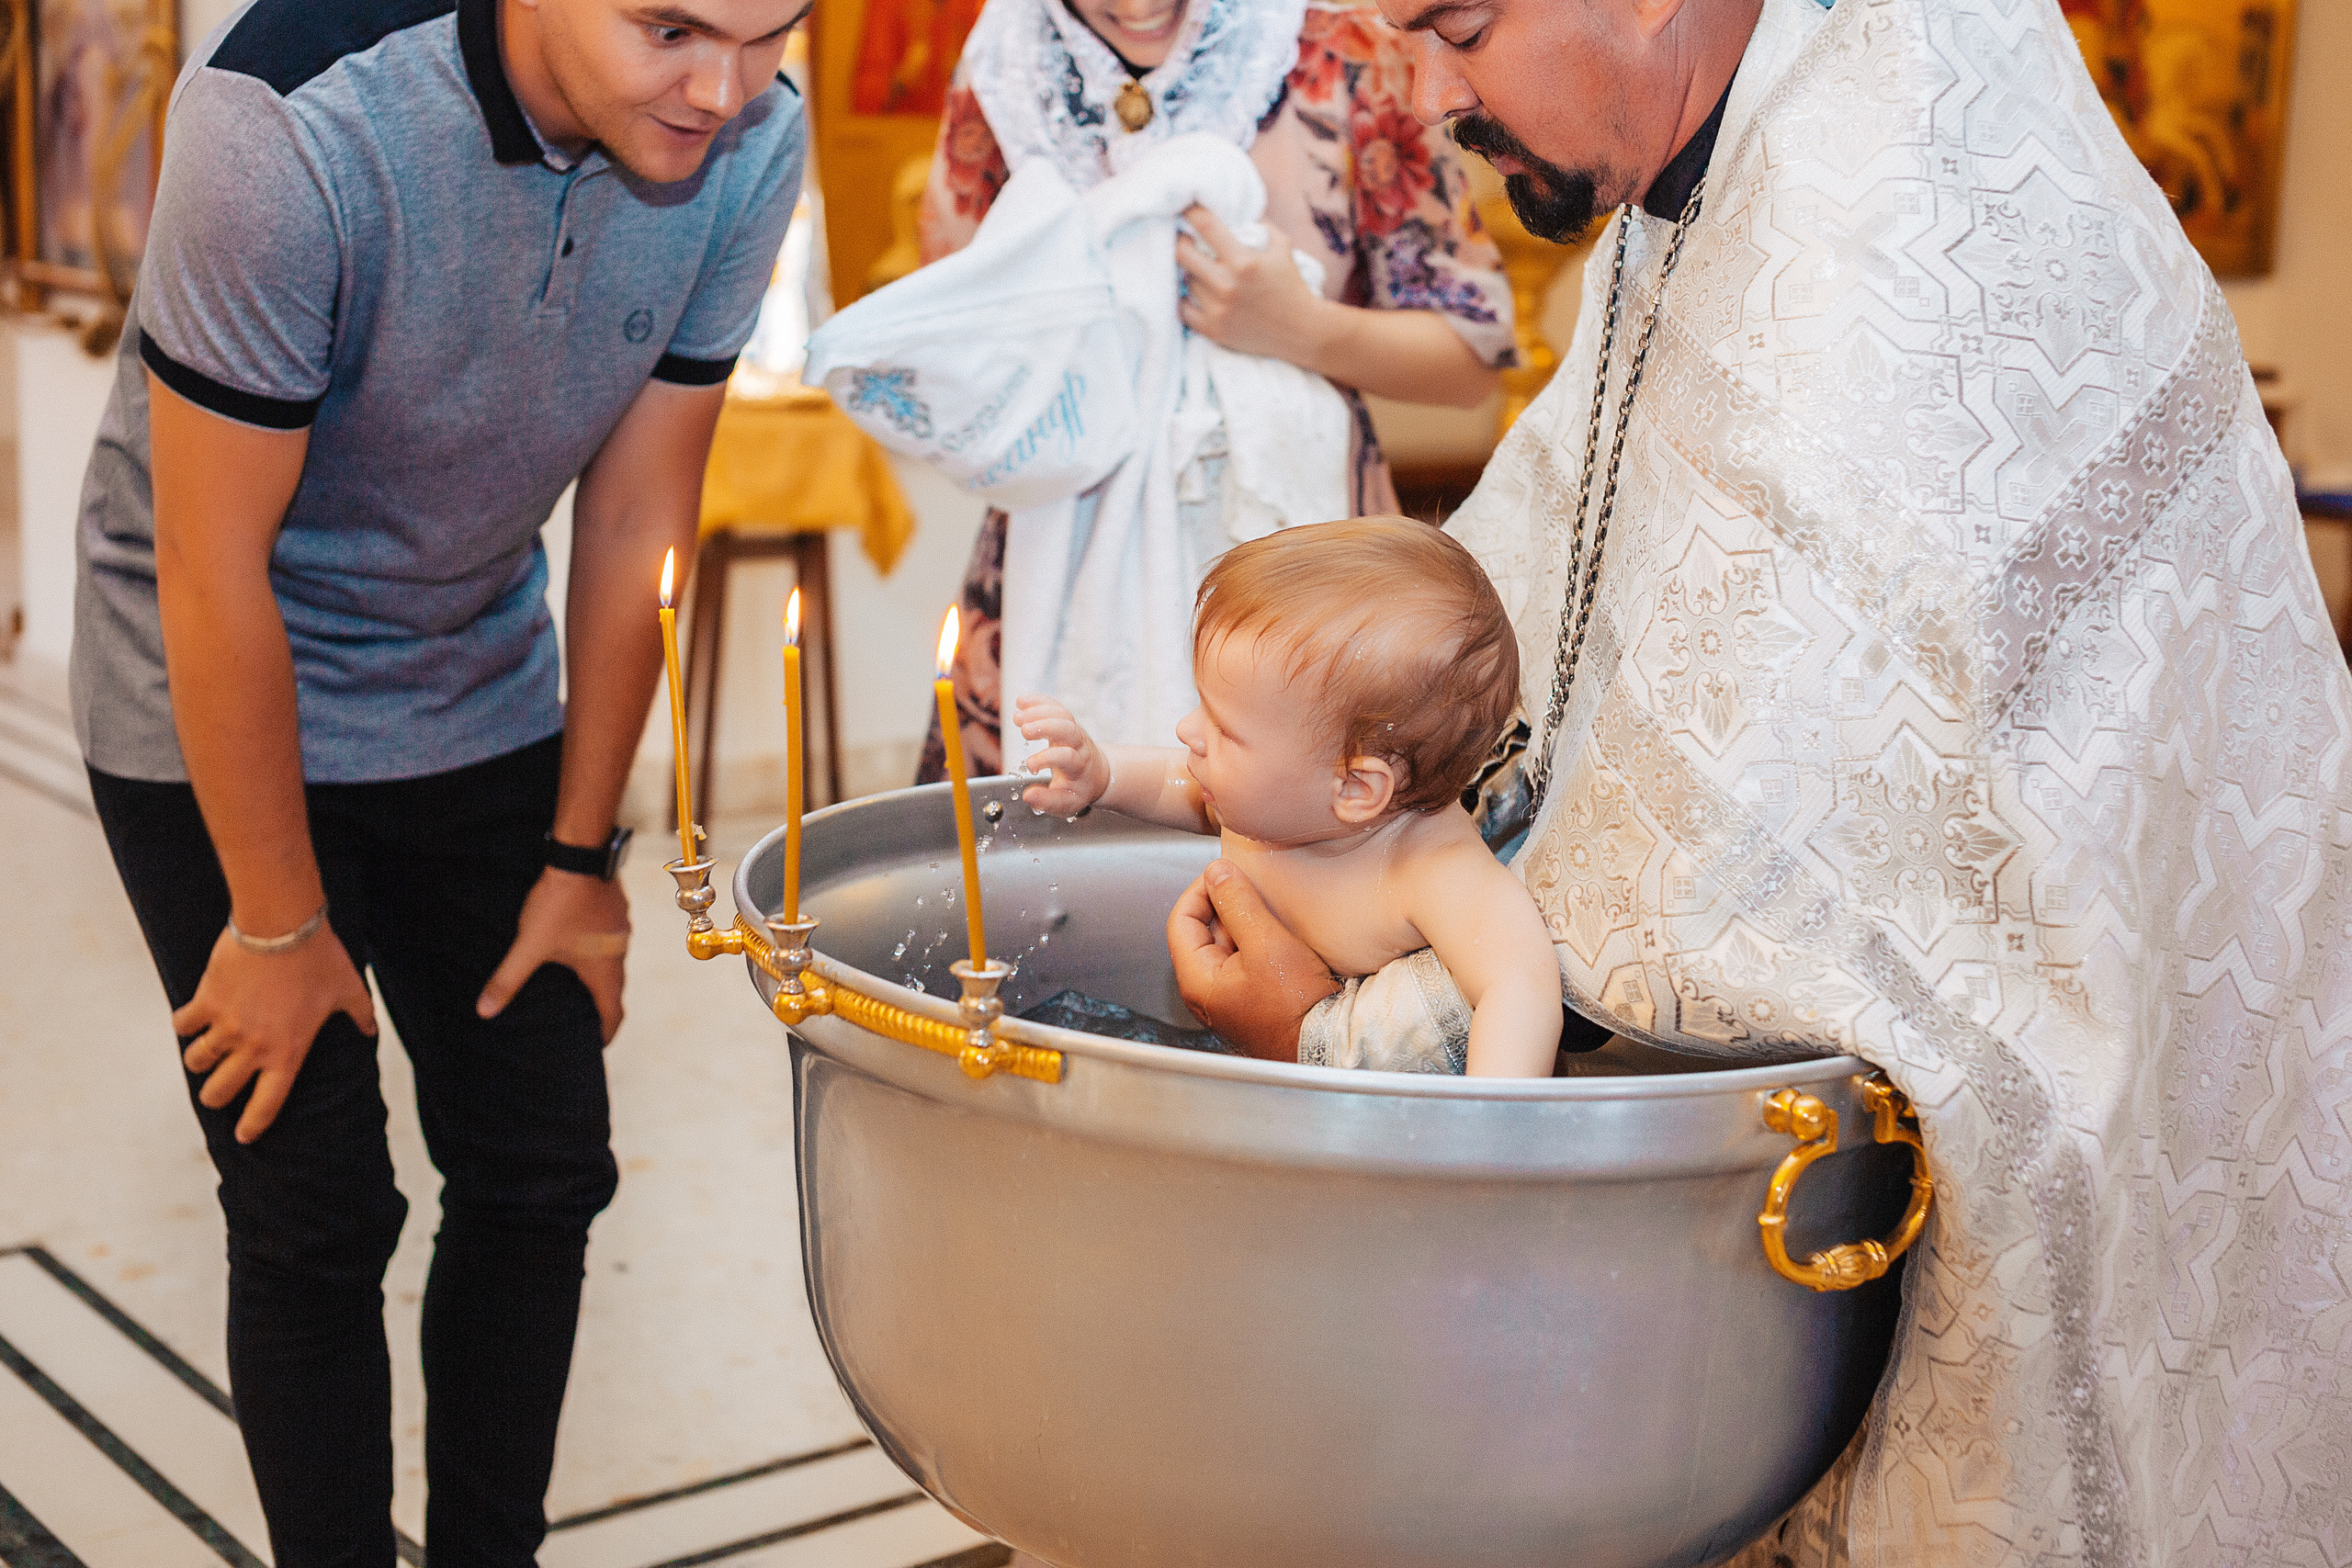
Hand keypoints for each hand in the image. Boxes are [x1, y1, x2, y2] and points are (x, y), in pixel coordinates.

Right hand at [177, 922, 376, 1144]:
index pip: (267, 1103)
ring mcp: (226, 1026)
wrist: (282, 924)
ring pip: (196, 1062)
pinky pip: (182, 1025)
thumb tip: (372, 1030)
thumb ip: (360, 1015)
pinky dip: (185, 1024)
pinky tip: (192, 1020)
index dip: (254, 1124)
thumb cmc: (320, 958)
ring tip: (205, 1054)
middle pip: (219, 1092)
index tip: (244, 1136)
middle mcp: (253, 1047)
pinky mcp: (206, 1001)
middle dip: (216, 1097)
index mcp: (288, 1052)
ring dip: (199, 1062)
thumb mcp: (349, 989)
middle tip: (218, 1090)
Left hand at [477, 868, 631, 1042]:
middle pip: (614, 988)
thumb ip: (509, 979)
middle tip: (582, 1017)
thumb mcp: (530, 945)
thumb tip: (485, 1010)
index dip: (606, 1032)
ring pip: (613, 960)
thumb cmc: (560, 904)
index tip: (597, 1045)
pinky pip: (610, 938)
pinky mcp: (616, 909)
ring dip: (598, 974)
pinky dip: (597, 948)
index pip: (613, 1011)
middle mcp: (619, 952)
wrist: (582, 856)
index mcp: (604, 968)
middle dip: (599, 1005)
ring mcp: (621, 928)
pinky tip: (577, 941)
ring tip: (576, 980)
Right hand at [1015, 695, 1112, 815]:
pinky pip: (1055, 706)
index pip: (1066, 756)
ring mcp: (1073, 730)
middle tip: (1024, 730)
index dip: (1047, 758)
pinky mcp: (1065, 721)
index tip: (1030, 765)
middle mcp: (1078, 744)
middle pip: (1067, 728)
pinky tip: (1021, 701)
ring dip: (1039, 711)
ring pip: (1061, 714)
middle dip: (1046, 726)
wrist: (1096, 773)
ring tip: (1017, 717)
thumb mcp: (1067, 802)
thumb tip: (1028, 796)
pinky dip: (1038, 701)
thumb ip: (1048, 801)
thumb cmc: (1079, 788)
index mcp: (1079, 765)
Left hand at [1167, 859, 1337, 1059]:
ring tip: (1269, 910)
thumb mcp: (1266, 944)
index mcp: (1197, 981)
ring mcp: (1229, 998)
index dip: (1200, 891)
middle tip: (1252, 889)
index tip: (1225, 874)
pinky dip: (1256, 941)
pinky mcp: (1251, 1000)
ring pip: (1226, 945)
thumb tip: (1217, 872)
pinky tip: (1279, 935)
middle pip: (1202, 932)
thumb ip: (1238, 903)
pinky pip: (1244, 960)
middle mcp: (1207, 992)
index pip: (1180, 920)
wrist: (1325, 1045)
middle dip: (1225, 906)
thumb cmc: (1295, 1006)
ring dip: (1243, 923)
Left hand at [1176, 206, 1330, 365]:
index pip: (1206, 226)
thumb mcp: (1282, 247)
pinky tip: (1194, 294)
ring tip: (1200, 270)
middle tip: (1185, 240)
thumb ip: (1260, 225)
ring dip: (1191, 273)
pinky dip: (1185, 301)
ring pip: (1186, 281)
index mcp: (1243, 261)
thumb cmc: (1292, 286)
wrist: (1302, 331)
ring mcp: (1218, 309)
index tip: (1185, 209)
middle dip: (1181, 242)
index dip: (1191, 213)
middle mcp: (1227, 284)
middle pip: (1182, 253)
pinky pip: (1183, 311)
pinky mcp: (1214, 330)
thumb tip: (1235, 210)